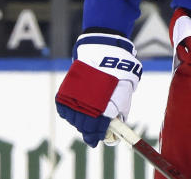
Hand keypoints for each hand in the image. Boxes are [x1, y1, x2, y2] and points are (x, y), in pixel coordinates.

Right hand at [55, 32, 141, 146]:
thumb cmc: (120, 71)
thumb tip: (118, 123)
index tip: (96, 141)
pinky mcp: (66, 91)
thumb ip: (121, 109)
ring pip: (73, 119)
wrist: (104, 51)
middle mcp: (87, 104)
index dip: (96, 136)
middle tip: (92, 134)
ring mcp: (75, 97)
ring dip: (79, 122)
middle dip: (88, 131)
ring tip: (85, 121)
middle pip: (84, 126)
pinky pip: (64, 110)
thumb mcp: (126, 91)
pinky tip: (75, 112)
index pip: (97, 129)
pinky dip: (69, 113)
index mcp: (104, 106)